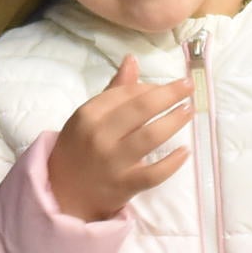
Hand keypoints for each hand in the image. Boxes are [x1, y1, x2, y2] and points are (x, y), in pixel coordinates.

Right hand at [48, 60, 194, 221]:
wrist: (63, 192)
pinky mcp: (124, 185)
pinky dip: (172, 162)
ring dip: (175, 121)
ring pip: (151, 136)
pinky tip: (185, 151)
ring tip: (189, 111)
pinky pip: (154, 173)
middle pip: (142, 109)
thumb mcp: (88, 116)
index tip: (164, 88)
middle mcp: (100, 136)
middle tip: (188, 86)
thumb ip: (114, 90)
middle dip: (170, 94)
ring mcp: (113, 162)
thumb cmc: (79, 148)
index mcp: (89, 114)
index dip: (150, 87)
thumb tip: (132, 59)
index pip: (127, 93)